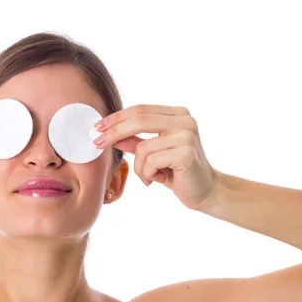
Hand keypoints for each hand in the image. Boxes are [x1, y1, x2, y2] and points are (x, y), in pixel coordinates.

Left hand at [93, 104, 219, 209]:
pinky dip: (148, 174)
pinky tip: (160, 179)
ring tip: (152, 176)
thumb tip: (104, 132)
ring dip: (140, 167)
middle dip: (113, 132)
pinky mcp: (186, 153)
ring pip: (142, 147)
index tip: (96, 127)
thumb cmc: (176, 172)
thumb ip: (132, 140)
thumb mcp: (151, 153)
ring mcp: (187, 135)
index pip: (140, 110)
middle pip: (139, 120)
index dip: (116, 118)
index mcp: (177, 114)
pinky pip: (150, 162)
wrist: (205, 192)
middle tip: (97, 143)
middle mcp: (185, 120)